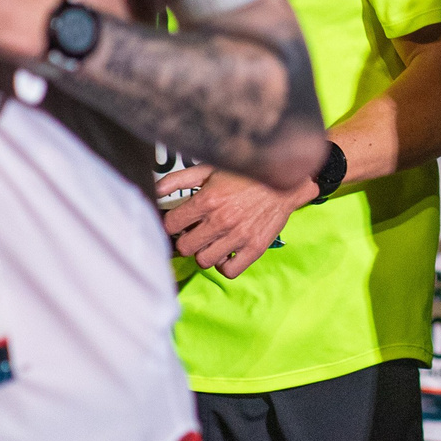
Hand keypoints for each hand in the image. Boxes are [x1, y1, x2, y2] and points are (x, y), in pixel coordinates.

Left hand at [161, 166, 300, 278]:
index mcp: (207, 200)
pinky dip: (224, 264)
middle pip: (185, 247)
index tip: (179, 222)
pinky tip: (226, 251)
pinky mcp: (255, 248)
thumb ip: (180, 179)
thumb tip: (155, 191)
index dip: (172, 224)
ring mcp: (238, 237)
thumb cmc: (245, 173)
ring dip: (204, 252)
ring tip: (211, 242)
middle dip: (186, 240)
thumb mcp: (210, 169)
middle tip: (194, 233)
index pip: (171, 225)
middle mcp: (221, 221)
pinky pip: (229, 270)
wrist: (284, 180)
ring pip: (203, 261)